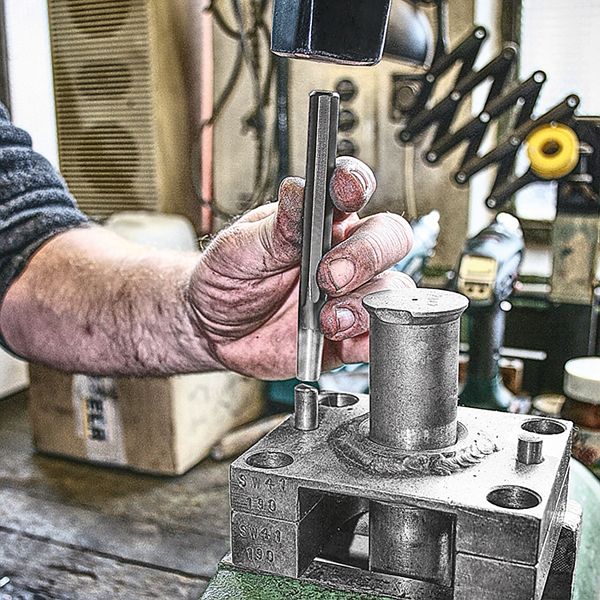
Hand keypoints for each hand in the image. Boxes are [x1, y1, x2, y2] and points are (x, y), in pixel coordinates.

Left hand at [188, 157, 414, 379]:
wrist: (214, 330)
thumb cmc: (228, 279)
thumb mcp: (239, 249)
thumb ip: (275, 229)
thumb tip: (298, 191)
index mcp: (319, 221)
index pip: (352, 189)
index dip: (357, 184)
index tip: (346, 190)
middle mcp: (344, 253)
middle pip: (390, 238)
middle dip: (367, 255)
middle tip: (329, 276)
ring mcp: (351, 295)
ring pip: (392, 289)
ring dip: (364, 303)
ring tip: (327, 319)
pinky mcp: (349, 334)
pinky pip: (377, 336)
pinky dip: (368, 339)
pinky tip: (341, 339)